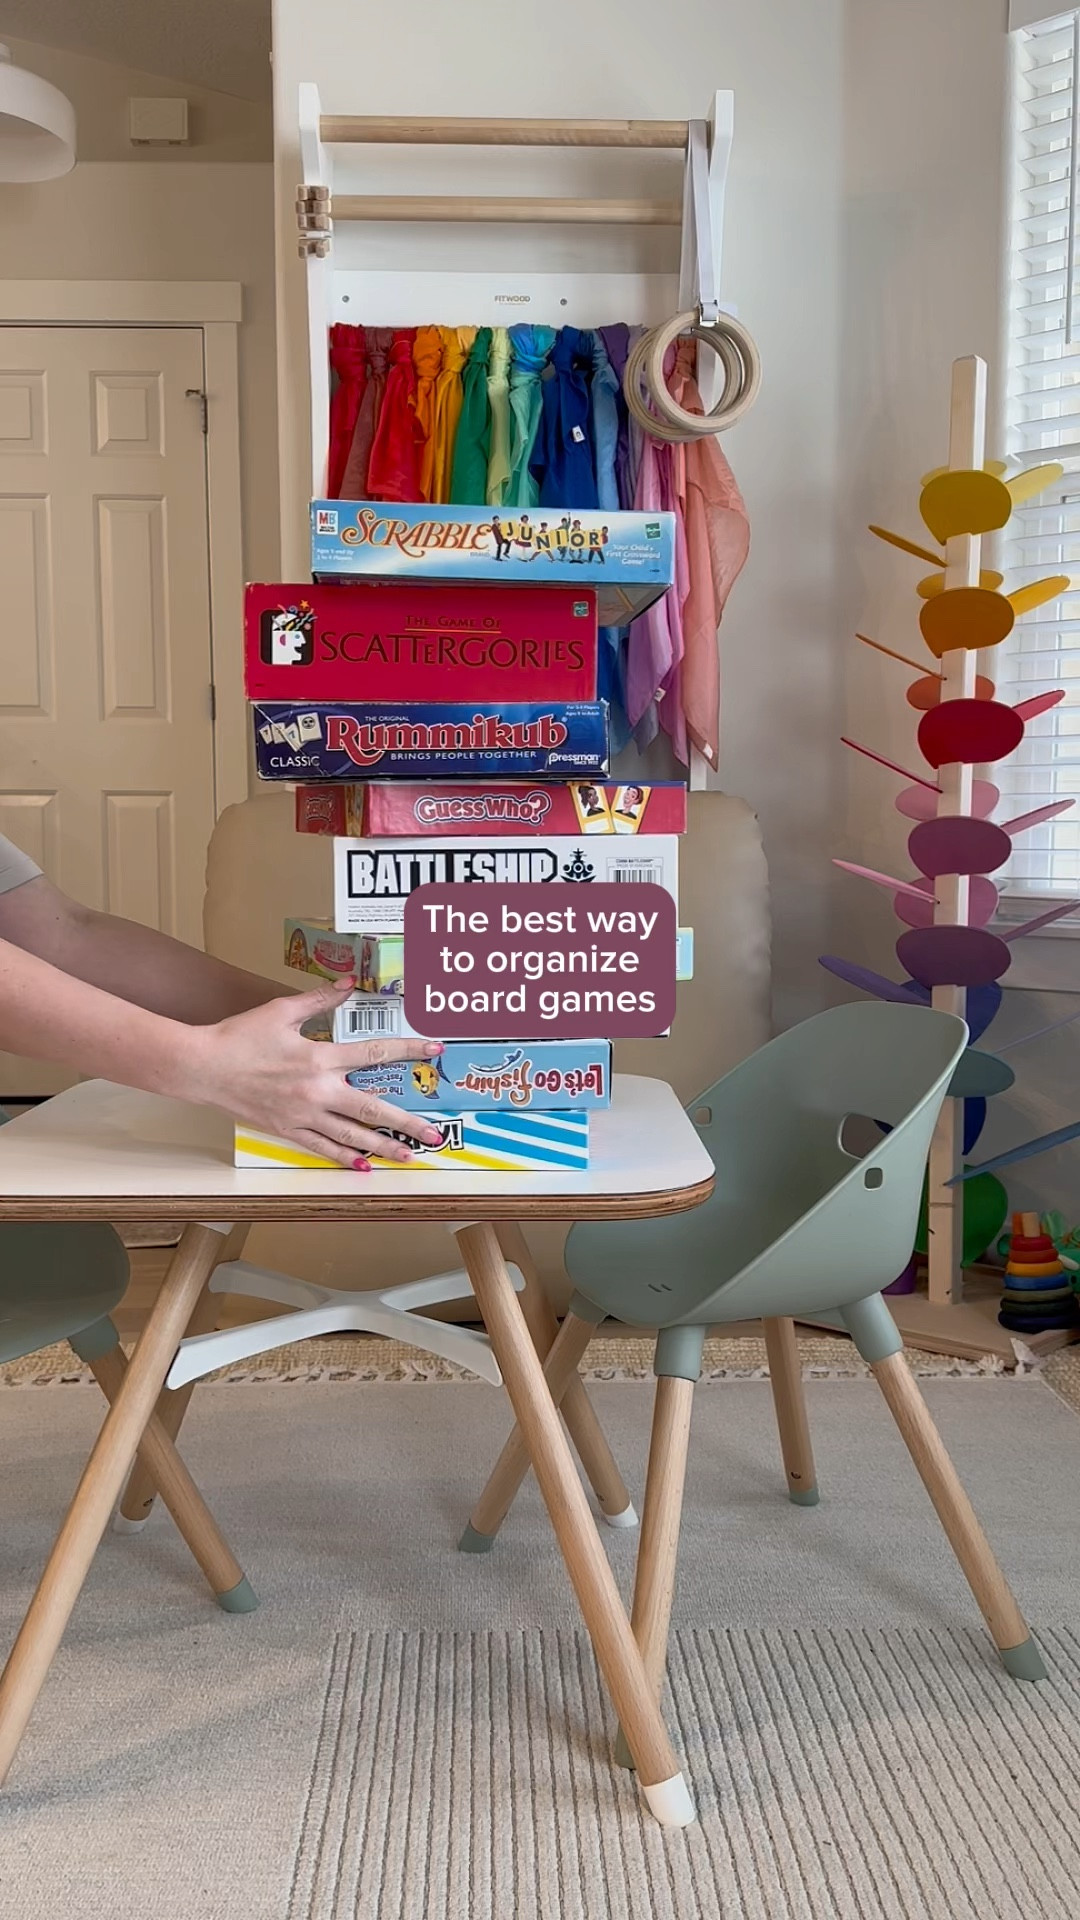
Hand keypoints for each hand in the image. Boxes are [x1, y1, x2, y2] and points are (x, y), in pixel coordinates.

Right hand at [182, 977, 445, 1168]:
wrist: (201, 1067)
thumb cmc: (239, 1036)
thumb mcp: (281, 1010)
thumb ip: (321, 998)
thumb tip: (349, 982)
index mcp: (319, 1057)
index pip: (373, 1053)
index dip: (407, 1049)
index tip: (434, 1048)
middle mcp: (316, 1091)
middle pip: (372, 1108)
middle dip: (407, 1122)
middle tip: (433, 1134)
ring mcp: (302, 1115)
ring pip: (351, 1135)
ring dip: (383, 1147)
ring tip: (408, 1157)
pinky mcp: (286, 1130)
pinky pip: (322, 1147)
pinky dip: (344, 1157)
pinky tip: (362, 1165)